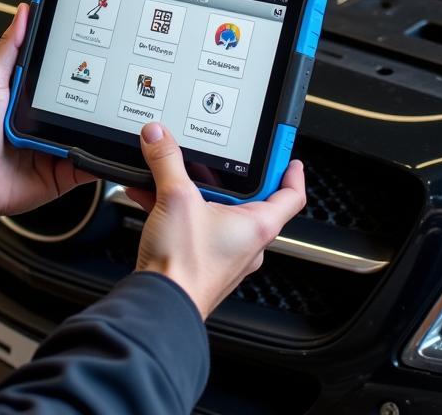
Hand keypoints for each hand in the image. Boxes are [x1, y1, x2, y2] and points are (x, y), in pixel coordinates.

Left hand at [0, 4, 95, 217]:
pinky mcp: (61, 173)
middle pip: (82, 104)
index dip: (80, 63)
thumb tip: (24, 11)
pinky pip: (88, 165)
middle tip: (115, 81)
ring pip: (89, 134)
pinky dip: (100, 159)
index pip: (62, 75)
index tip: (99, 46)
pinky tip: (109, 147)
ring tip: (115, 113)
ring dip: (101, 127)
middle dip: (99, 96)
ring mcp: (54, 147)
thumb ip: (10, 48)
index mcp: (30, 97)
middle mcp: (44, 121)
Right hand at [127, 122, 305, 319]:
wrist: (161, 304)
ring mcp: (224, 253)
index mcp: (257, 225)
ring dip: (192, 190)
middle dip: (222, 175)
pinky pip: (193, 223)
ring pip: (215, 210)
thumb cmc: (185, 267)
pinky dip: (175, 207)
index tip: (286, 156)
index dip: (290, 172)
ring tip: (170, 174)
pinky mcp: (201, 259)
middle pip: (246, 197)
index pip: (291, 195)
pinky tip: (150, 197)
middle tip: (210, 158)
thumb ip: (166, 161)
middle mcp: (246, 241)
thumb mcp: (176, 198)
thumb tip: (159, 137)